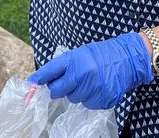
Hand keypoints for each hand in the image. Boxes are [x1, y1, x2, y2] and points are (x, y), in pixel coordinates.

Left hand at [27, 32, 153, 109]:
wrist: (128, 59)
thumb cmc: (102, 54)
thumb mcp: (81, 53)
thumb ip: (64, 66)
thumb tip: (46, 79)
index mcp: (75, 60)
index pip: (50, 70)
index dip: (39, 78)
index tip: (31, 84)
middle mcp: (82, 74)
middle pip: (58, 90)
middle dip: (59, 89)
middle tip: (67, 83)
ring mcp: (92, 88)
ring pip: (73, 99)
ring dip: (77, 93)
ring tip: (89, 81)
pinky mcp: (102, 99)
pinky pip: (87, 104)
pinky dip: (90, 98)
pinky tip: (97, 88)